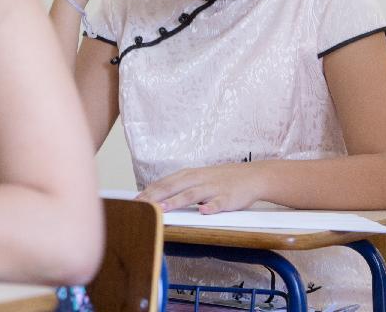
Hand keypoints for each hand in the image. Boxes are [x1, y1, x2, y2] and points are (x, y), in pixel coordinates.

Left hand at [136, 162, 266, 213]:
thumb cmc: (220, 179)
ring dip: (176, 201)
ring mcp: (213, 188)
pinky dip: (210, 207)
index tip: (134, 201)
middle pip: (173, 187)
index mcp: (189, 175)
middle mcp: (198, 179)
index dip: (148, 192)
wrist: (251, 176)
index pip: (164, 183)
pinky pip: (218, 203)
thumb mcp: (197, 178)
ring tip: (163, 209)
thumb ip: (178, 185)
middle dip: (155, 197)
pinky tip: (203, 212)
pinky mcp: (227, 198)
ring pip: (192, 194)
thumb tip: (154, 193)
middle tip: (140, 207)